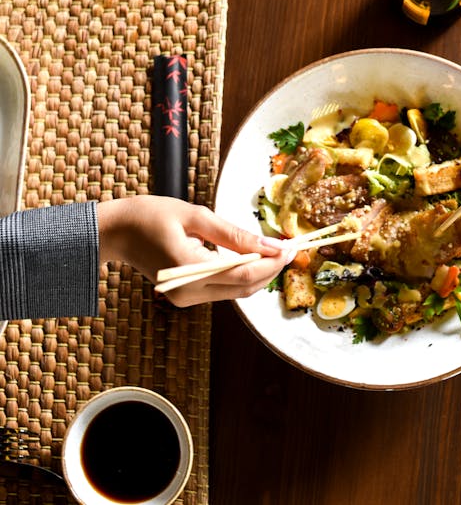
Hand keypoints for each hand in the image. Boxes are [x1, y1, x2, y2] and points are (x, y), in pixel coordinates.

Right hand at [97, 196, 289, 306]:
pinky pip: (224, 289)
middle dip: (272, 269)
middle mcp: (188, 292)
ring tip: (276, 249)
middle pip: (245, 288)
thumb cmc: (151, 216)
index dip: (273, 263)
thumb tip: (270, 245)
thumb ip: (235, 234)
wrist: (115, 232)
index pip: (244, 275)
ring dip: (260, 273)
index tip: (291, 246)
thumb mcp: (196, 216)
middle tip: (290, 247)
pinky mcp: (186, 296)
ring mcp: (186, 298)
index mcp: (188, 270)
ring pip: (237, 292)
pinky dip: (243, 275)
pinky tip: (253, 256)